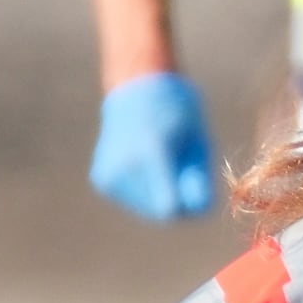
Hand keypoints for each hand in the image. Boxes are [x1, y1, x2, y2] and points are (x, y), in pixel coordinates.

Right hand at [91, 71, 213, 220]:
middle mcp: (123, 165)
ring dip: (161, 194)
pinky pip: (135, 200)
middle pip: (161, 211)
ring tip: (160, 162)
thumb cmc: (178, 116)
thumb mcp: (199, 143)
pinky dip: (146, 190)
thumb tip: (198, 209)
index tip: (195, 188)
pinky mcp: (102, 181)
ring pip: (147, 209)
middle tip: (178, 167)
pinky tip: (146, 166)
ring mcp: (108, 175)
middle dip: (177, 198)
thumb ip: (200, 179)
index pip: (169, 207)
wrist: (137, 90)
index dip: (190, 206)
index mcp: (149, 153)